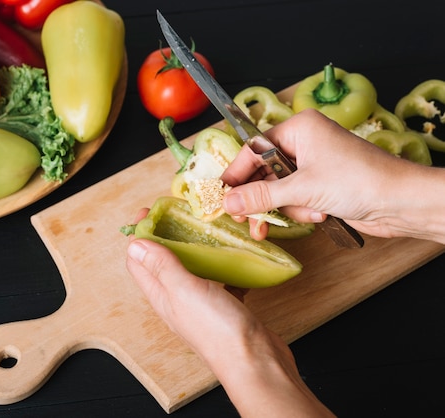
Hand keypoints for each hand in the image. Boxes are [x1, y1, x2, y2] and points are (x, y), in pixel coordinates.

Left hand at [125, 209, 334, 416]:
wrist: (256, 363)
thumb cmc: (218, 330)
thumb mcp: (184, 290)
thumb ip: (161, 266)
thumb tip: (134, 244)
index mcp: (162, 295)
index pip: (139, 261)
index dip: (140, 234)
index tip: (150, 210)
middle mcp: (177, 299)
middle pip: (163, 261)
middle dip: (166, 234)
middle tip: (179, 211)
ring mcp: (201, 303)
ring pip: (192, 267)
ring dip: (194, 245)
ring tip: (205, 224)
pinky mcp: (224, 306)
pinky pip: (219, 278)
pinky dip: (222, 262)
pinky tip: (232, 251)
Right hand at [222, 108, 441, 240]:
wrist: (401, 202)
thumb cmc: (359, 180)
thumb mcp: (302, 188)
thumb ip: (261, 196)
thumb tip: (228, 201)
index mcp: (299, 129)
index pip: (253, 150)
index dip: (236, 174)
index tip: (222, 195)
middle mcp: (304, 143)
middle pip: (263, 172)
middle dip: (262, 199)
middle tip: (247, 219)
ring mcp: (312, 165)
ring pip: (278, 190)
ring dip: (289, 208)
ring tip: (308, 213)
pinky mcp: (320, 186)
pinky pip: (294, 200)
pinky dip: (302, 211)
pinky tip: (321, 215)